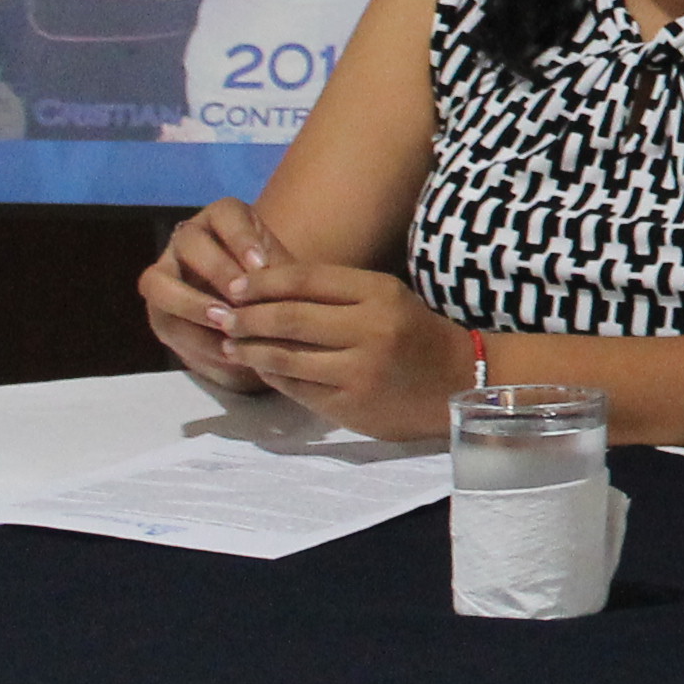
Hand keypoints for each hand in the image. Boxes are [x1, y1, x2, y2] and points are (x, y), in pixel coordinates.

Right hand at [140, 198, 276, 392]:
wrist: (259, 318)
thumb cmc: (278, 287)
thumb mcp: (286, 278)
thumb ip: (281, 280)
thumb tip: (276, 294)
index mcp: (223, 219)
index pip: (226, 214)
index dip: (241, 237)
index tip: (261, 266)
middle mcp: (188, 240)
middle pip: (188, 242)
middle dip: (214, 270)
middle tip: (240, 298)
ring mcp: (166, 273)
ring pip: (158, 282)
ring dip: (191, 305)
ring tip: (227, 327)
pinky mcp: (160, 311)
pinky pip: (165, 322)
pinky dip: (195, 340)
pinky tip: (224, 353)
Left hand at [217, 257, 472, 440]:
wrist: (460, 381)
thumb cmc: (414, 333)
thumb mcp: (384, 298)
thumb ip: (333, 292)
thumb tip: (264, 286)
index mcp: (379, 292)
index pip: (306, 279)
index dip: (263, 282)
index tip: (236, 286)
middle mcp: (370, 329)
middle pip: (289, 317)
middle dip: (247, 317)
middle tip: (223, 316)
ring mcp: (359, 370)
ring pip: (286, 356)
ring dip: (250, 350)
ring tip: (230, 345)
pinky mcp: (350, 404)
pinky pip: (296, 388)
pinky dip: (271, 376)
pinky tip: (260, 369)